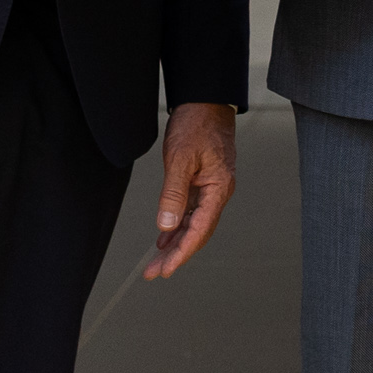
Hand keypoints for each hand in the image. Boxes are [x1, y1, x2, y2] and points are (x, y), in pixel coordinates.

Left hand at [140, 101, 237, 278]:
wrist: (206, 100)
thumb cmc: (197, 124)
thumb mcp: (180, 159)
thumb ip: (173, 194)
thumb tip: (165, 226)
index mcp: (218, 188)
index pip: (200, 230)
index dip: (182, 253)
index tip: (165, 269)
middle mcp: (218, 192)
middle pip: (198, 232)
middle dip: (176, 254)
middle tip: (154, 272)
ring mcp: (211, 187)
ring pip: (194, 224)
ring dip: (176, 243)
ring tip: (156, 261)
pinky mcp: (203, 181)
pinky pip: (191, 210)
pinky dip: (177, 225)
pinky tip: (165, 236)